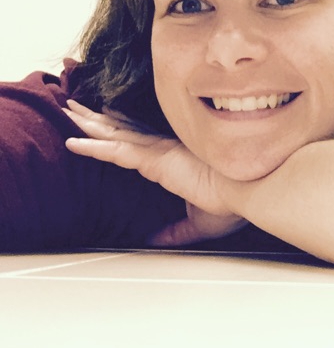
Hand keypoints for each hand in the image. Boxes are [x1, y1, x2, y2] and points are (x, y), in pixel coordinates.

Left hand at [64, 100, 245, 241]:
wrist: (251, 190)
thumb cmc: (235, 201)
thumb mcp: (199, 224)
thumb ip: (175, 232)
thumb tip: (155, 242)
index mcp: (179, 158)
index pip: (143, 139)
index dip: (123, 127)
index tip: (107, 116)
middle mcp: (167, 148)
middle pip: (125, 129)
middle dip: (100, 118)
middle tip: (78, 106)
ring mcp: (160, 151)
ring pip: (116, 134)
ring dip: (90, 123)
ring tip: (69, 109)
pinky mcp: (157, 160)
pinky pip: (115, 151)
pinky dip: (93, 147)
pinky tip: (73, 142)